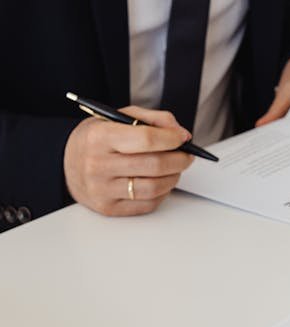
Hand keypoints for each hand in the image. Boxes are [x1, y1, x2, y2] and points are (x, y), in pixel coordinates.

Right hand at [64, 106, 193, 216]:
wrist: (66, 163)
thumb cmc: (95, 139)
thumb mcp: (118, 117)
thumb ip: (152, 120)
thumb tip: (180, 133)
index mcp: (100, 137)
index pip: (146, 139)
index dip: (171, 139)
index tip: (182, 138)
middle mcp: (98, 165)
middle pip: (154, 165)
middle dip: (179, 159)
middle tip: (186, 155)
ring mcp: (102, 190)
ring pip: (154, 187)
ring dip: (173, 177)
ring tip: (175, 168)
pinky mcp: (108, 208)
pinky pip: (147, 204)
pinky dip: (162, 193)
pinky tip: (160, 182)